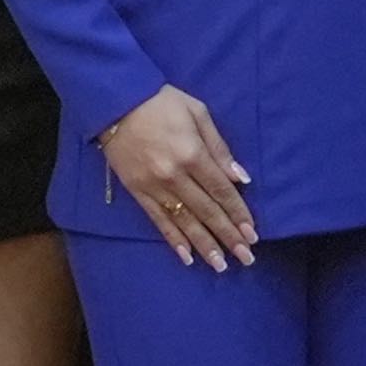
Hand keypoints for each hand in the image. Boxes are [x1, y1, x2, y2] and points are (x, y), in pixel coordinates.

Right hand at [99, 87, 253, 267]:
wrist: (113, 100)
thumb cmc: (160, 102)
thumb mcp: (196, 112)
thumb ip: (219, 147)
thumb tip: (241, 178)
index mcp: (192, 154)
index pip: (222, 191)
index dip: (239, 214)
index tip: (253, 234)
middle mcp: (174, 175)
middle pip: (207, 211)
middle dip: (229, 236)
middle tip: (247, 258)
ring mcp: (154, 186)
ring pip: (184, 221)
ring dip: (205, 245)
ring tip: (221, 265)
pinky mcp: (137, 190)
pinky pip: (158, 220)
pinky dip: (173, 239)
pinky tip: (186, 257)